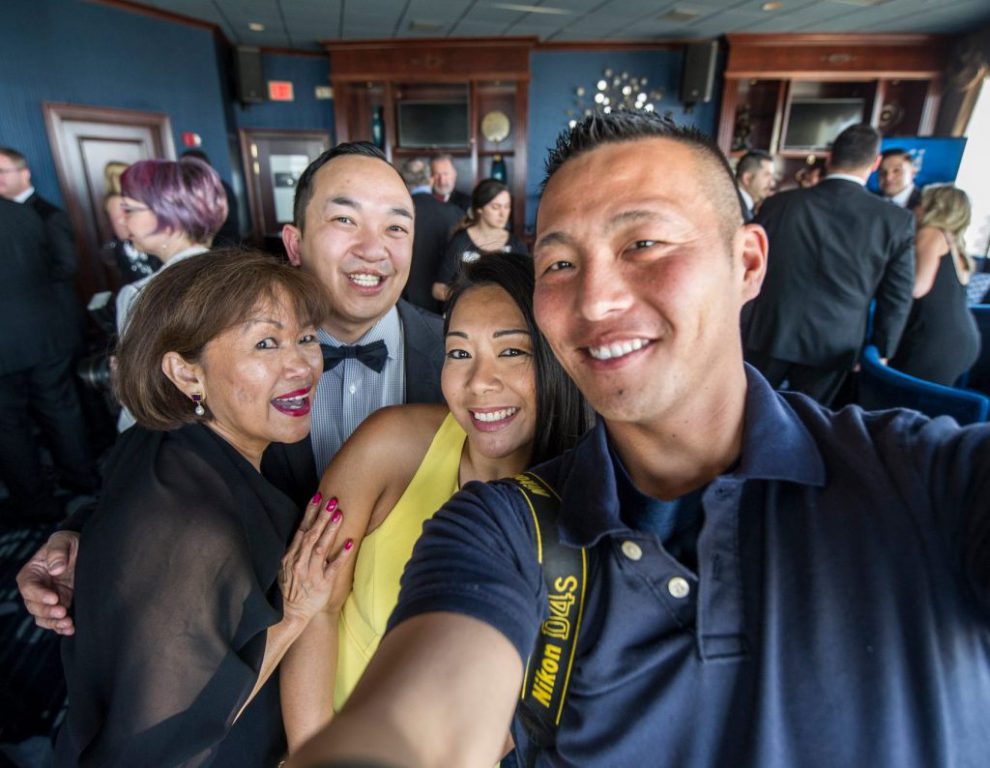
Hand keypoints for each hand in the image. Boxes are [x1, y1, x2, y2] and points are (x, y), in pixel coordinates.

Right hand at [16, 531, 79, 634]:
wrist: (86, 550)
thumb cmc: (69, 543)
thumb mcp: (64, 540)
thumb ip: (57, 551)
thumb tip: (55, 569)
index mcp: (32, 573)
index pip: (28, 588)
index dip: (39, 595)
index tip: (54, 598)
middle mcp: (37, 589)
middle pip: (34, 606)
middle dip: (47, 612)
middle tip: (63, 612)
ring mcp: (49, 599)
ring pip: (43, 618)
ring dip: (53, 623)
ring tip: (68, 624)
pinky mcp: (62, 606)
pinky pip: (56, 621)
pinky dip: (61, 627)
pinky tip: (71, 629)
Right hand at [280, 494, 353, 625]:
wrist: (289, 614)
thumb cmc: (290, 587)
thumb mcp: (287, 565)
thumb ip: (296, 547)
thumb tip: (305, 526)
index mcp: (290, 555)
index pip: (301, 529)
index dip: (310, 512)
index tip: (318, 496)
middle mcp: (299, 562)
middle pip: (311, 535)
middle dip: (322, 517)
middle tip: (332, 500)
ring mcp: (311, 573)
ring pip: (320, 548)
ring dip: (330, 531)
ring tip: (340, 515)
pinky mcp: (322, 584)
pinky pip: (333, 568)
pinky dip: (341, 555)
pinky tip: (350, 543)